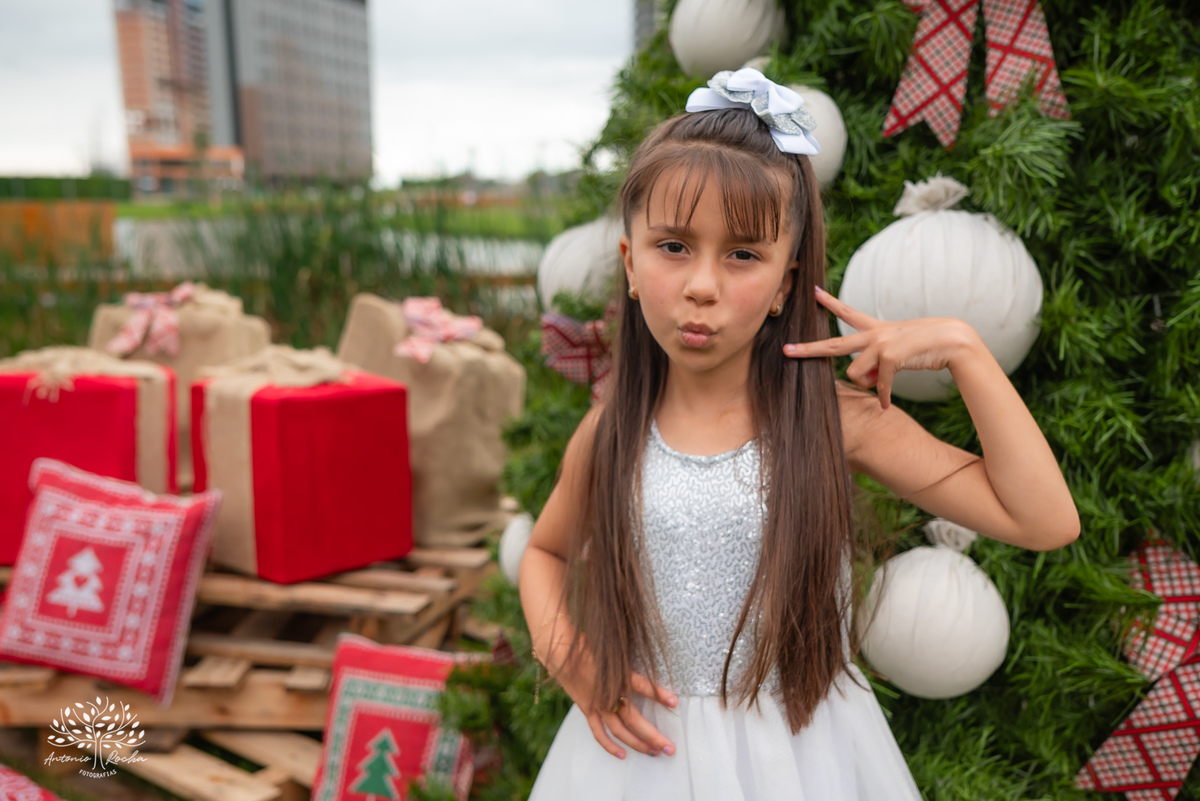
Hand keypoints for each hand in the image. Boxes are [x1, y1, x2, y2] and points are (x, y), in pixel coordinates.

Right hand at [552, 644, 677, 759]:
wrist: (562, 652)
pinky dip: (610, 746)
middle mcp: (609, 694)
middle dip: (654, 736)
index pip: (644, 687)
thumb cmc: (590, 646)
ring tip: (654, 753)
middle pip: (635, 720)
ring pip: (620, 731)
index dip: (659, 694)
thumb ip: (630, 662)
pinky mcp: (587, 710)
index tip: (674, 702)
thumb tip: (648, 666)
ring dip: (638, 744)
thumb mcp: (614, 650)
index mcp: (618, 676)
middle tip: (670, 749)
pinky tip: (623, 755)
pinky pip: (599, 732)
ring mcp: (597, 705)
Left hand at [783, 288, 978, 408]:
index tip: (812, 291)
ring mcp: (880, 344)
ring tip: (884, 383)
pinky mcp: (889, 358)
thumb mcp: (898, 352)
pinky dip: (881, 397)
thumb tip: (863, 380)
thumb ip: (877, 362)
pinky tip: (885, 406)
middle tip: (786, 350)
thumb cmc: (927, 346)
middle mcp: (874, 334)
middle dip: (808, 349)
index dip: (829, 303)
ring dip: (868, 383)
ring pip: (854, 373)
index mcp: (877, 329)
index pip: (848, 313)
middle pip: (833, 344)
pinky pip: (876, 385)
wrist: (953, 341)